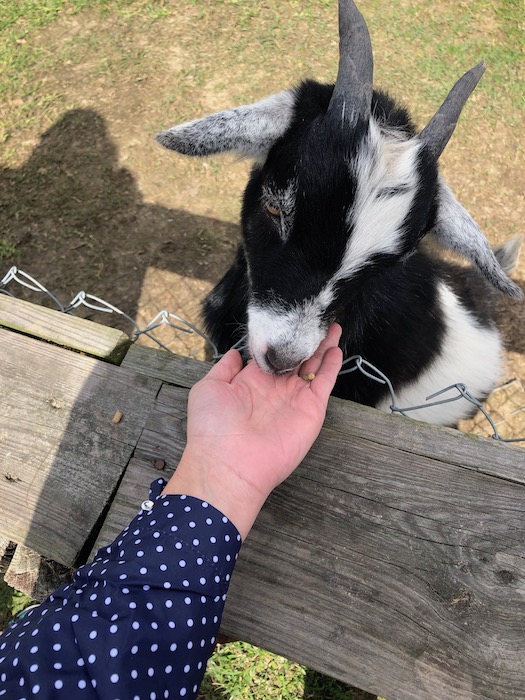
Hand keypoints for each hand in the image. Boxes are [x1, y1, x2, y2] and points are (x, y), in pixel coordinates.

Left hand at [163, 324, 342, 537]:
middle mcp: (275, 387)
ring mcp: (294, 397)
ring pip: (313, 365)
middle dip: (305, 337)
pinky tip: (336, 348)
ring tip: (332, 325)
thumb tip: (234, 352)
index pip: (271, 353)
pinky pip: (324, 382)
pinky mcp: (311, 409)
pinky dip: (332, 365)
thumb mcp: (209, 388)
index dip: (280, 336)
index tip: (287, 316)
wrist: (230, 464)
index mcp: (252, 380)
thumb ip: (224, 367)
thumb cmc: (212, 428)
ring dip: (323, 345)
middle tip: (316, 316)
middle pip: (295, 356)